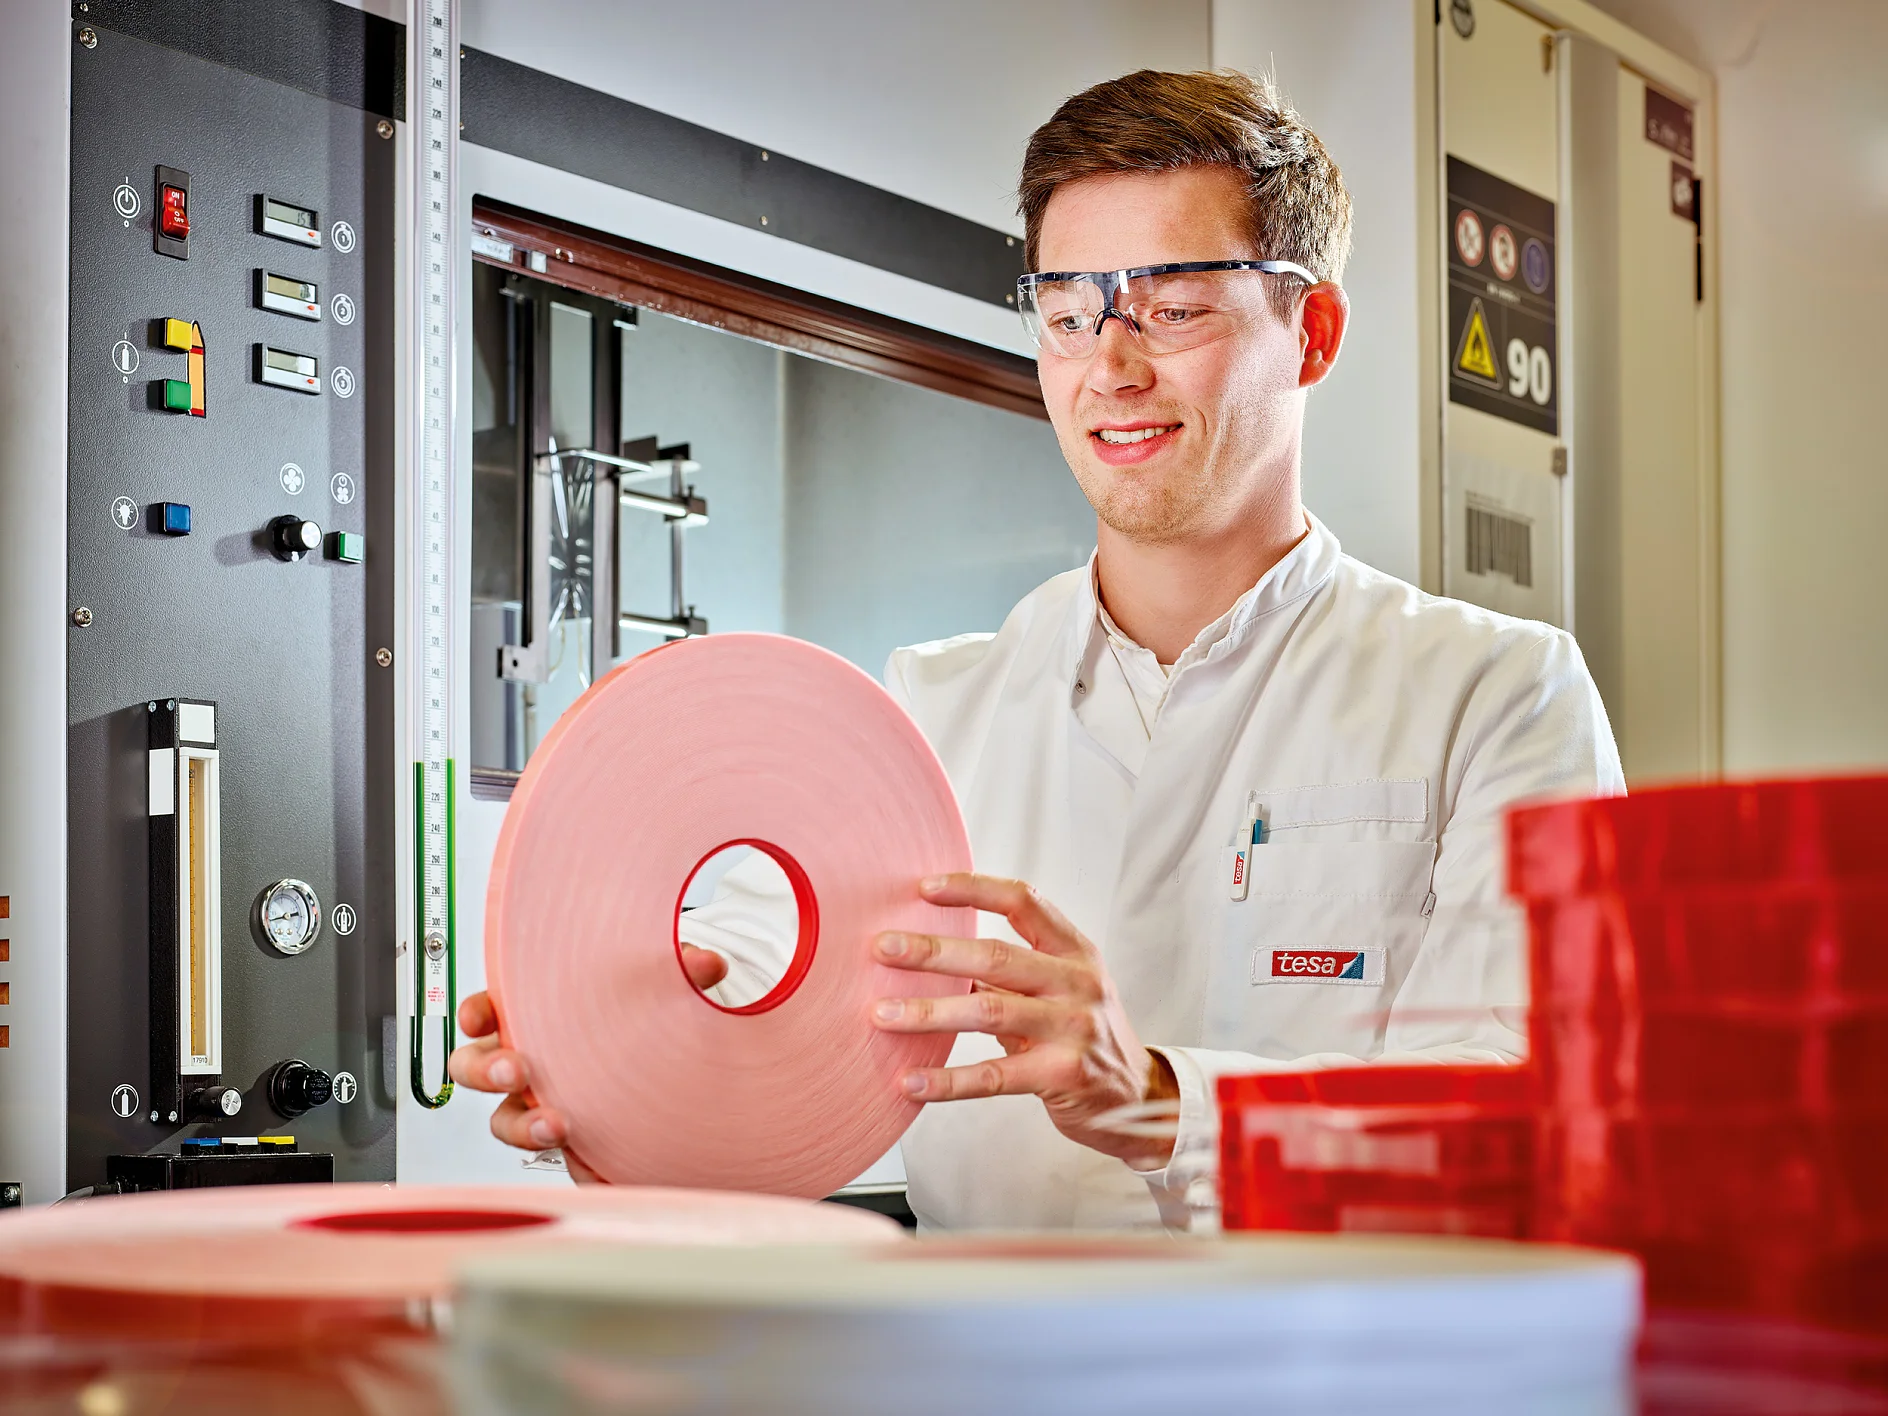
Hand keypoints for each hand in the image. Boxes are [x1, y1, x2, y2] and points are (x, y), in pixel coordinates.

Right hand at [447, 946, 728, 1183]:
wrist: (672, 1071)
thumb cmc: (641, 1017)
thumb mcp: (662, 985)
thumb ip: (682, 971)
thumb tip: (706, 964)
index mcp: (534, 1016)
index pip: (487, 1010)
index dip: (476, 1013)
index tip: (481, 1018)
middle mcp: (528, 1062)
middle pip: (476, 1069)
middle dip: (486, 1072)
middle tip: (515, 1072)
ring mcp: (542, 1103)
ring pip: (505, 1120)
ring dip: (521, 1126)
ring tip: (555, 1127)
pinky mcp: (571, 1141)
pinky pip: (553, 1155)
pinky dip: (568, 1159)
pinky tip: (589, 1158)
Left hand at [870, 873, 1178, 1167]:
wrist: (1139, 1097)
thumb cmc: (1083, 1035)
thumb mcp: (1059, 990)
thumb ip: (1008, 971)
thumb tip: (931, 952)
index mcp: (1075, 951)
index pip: (1023, 902)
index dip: (972, 889)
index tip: (923, 887)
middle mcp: (1078, 982)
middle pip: (996, 956)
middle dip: (933, 951)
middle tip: (882, 948)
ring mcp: (1073, 1028)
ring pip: (988, 1011)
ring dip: (929, 1011)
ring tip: (882, 1014)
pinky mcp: (1062, 1075)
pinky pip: (993, 1077)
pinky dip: (947, 1080)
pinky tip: (911, 1080)